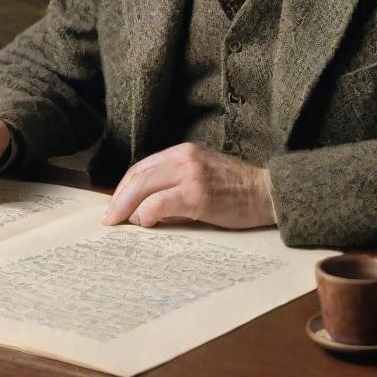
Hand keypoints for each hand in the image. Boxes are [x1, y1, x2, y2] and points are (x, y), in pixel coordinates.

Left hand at [102, 142, 276, 229]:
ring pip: (143, 187)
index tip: (115, 204)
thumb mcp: (202, 174)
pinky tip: (145, 222)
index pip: (142, 167)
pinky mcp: (197, 195)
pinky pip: (160, 203)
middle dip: (118, 199)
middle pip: (138, 176)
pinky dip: (146, 213)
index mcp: (183, 152)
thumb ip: (175, 182)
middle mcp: (184, 158)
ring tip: (123, 224)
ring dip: (127, 208)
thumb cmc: (235, 190)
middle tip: (109, 219)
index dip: (124, 187)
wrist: (267, 194)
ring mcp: (190, 175)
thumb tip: (145, 206)